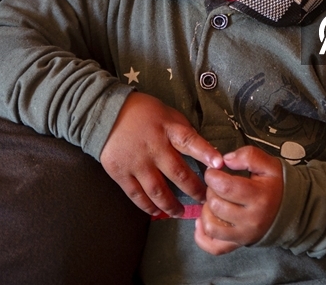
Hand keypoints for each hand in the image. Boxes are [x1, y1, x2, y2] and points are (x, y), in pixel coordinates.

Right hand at [100, 92, 222, 217]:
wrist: (106, 113)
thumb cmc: (143, 113)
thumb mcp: (167, 113)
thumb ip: (183, 132)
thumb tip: (204, 151)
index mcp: (168, 129)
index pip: (190, 141)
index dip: (205, 153)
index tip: (219, 165)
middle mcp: (153, 147)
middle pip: (178, 173)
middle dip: (195, 190)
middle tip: (205, 201)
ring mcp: (136, 162)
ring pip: (158, 190)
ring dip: (172, 205)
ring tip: (181, 213)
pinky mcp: (120, 172)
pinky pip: (136, 195)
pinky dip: (148, 206)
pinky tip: (157, 212)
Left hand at [195, 146, 282, 255]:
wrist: (292, 212)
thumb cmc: (277, 186)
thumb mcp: (269, 165)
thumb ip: (249, 156)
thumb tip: (226, 160)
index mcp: (259, 197)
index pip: (225, 187)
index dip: (212, 175)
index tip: (214, 170)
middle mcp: (251, 219)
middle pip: (216, 205)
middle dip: (210, 190)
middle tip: (218, 184)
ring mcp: (244, 235)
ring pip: (211, 226)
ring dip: (207, 210)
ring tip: (214, 200)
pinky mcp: (238, 244)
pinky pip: (214, 247)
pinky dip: (202, 236)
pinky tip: (203, 221)